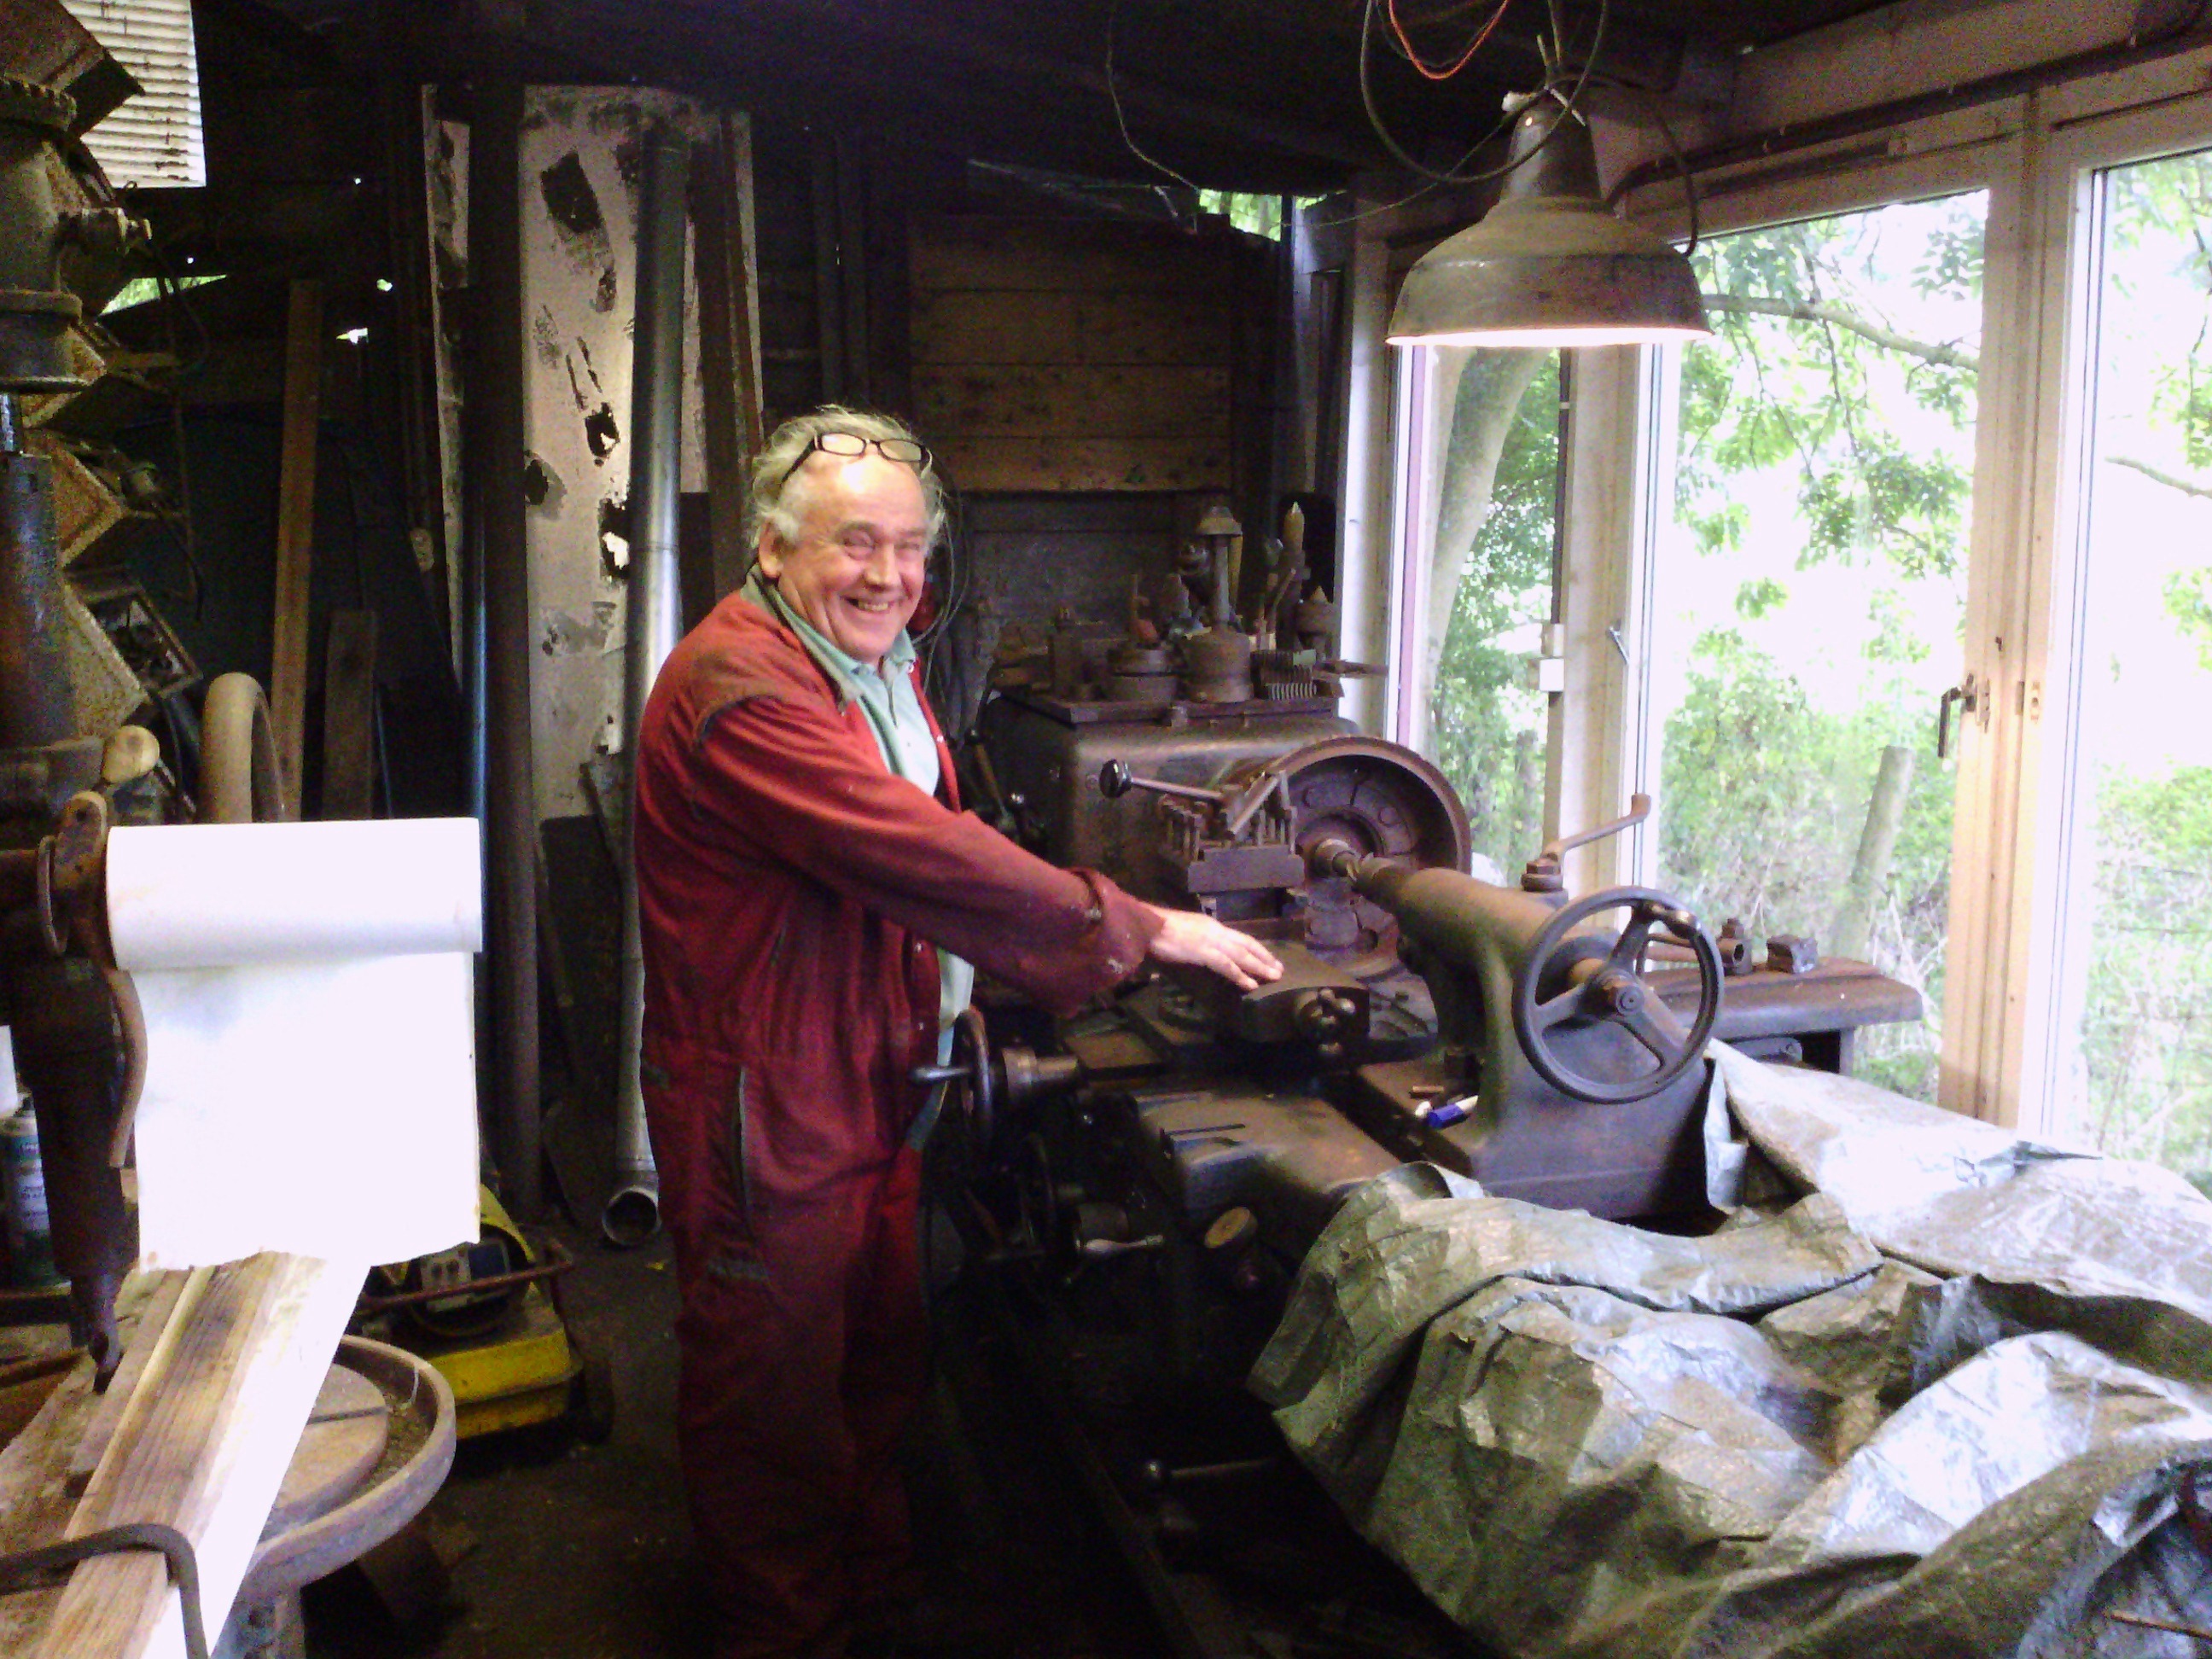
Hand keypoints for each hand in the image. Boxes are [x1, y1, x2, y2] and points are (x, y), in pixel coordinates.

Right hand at [1143, 906, 1282, 991]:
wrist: (1146, 925)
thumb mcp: (1186, 932)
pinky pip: (1226, 965)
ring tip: (1273, 977)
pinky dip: (1240, 975)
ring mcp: (1210, 940)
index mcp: (1212, 925)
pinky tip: (1250, 984)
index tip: (1269, 958)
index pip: (1240, 937)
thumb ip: (1198, 939)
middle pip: (1246, 944)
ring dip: (1259, 966)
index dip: (1256, 948)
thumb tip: (1205, 951)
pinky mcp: (1203, 951)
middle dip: (1264, 957)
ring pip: (1241, 955)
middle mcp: (1216, 930)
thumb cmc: (1159, 930)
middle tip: (1279, 969)